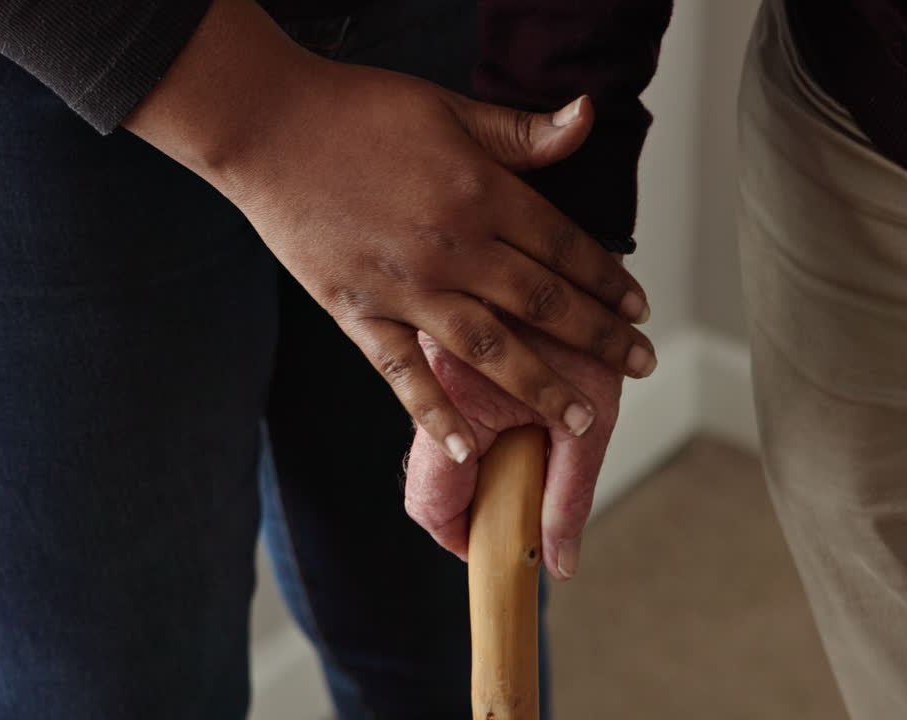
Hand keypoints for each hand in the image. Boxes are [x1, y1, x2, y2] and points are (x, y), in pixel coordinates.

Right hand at [124, 0, 656, 462]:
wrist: (267, 126)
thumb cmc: (357, 109)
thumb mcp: (449, 108)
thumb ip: (522, 132)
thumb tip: (588, 116)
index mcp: (482, 194)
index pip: (565, 247)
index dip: (609, 280)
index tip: (638, 309)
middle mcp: (454, 249)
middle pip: (543, 303)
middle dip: (598, 339)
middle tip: (639, 367)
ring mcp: (406, 288)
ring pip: (490, 349)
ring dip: (541, 385)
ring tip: (580, 418)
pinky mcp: (359, 313)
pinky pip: (404, 374)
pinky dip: (436, 413)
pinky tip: (468, 444)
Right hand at [403, 321, 624, 580]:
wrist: (583, 253)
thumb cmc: (590, 332)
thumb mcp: (592, 415)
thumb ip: (570, 493)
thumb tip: (558, 562)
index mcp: (459, 396)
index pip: (431, 503)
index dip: (463, 540)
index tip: (498, 550)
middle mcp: (429, 380)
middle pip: (429, 483)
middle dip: (474, 506)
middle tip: (521, 500)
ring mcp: (427, 365)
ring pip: (433, 453)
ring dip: (477, 471)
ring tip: (521, 455)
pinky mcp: (435, 353)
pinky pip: (440, 414)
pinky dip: (473, 436)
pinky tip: (511, 425)